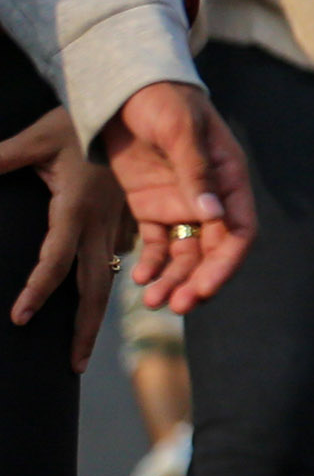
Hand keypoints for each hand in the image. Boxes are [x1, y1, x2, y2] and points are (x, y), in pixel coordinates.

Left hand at [4, 112, 126, 371]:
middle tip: (70, 367)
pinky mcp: (126, 225)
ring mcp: (117, 228)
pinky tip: (95, 313)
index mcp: (78, 209)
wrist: (137, 108)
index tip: (19, 317)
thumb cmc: (85, 122)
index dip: (37, 289)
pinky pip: (117, 266)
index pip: (56, 259)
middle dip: (82, 329)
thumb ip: (3, 156)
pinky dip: (106, 293)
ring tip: (80, 354)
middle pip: (93, 288)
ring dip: (94, 319)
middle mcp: (102, 226)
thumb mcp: (38, 137)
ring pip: (108, 282)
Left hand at [96, 80, 251, 312]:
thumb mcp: (181, 131)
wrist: (126, 90)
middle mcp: (210, 199)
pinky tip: (141, 278)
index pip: (239, 231)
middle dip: (197, 280)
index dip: (226, 263)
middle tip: (176, 304)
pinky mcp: (152, 207)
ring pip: (184, 254)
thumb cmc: (163, 102)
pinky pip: (157, 244)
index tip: (205, 287)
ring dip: (173, 279)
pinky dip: (152, 264)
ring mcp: (181, 205)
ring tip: (153, 300)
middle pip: (212, 251)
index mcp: (229, 180)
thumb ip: (196, 171)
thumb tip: (213, 214)